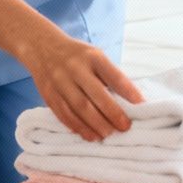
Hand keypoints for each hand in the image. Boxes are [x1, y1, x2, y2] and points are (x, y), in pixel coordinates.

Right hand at [21, 31, 144, 141]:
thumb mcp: (95, 56)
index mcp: (92, 56)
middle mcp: (75, 68)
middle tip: (125, 127)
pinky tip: (89, 134)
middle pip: (95, 95)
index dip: (128, 91)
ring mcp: (59, 81)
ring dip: (95, 125)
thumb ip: (109, 75)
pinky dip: (77, 127)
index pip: (113, 75)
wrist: (42, 47)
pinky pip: (63, 114)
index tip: (141, 104)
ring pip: (79, 108)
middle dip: (112, 114)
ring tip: (107, 135)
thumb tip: (129, 101)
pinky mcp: (48, 94)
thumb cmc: (77, 55)